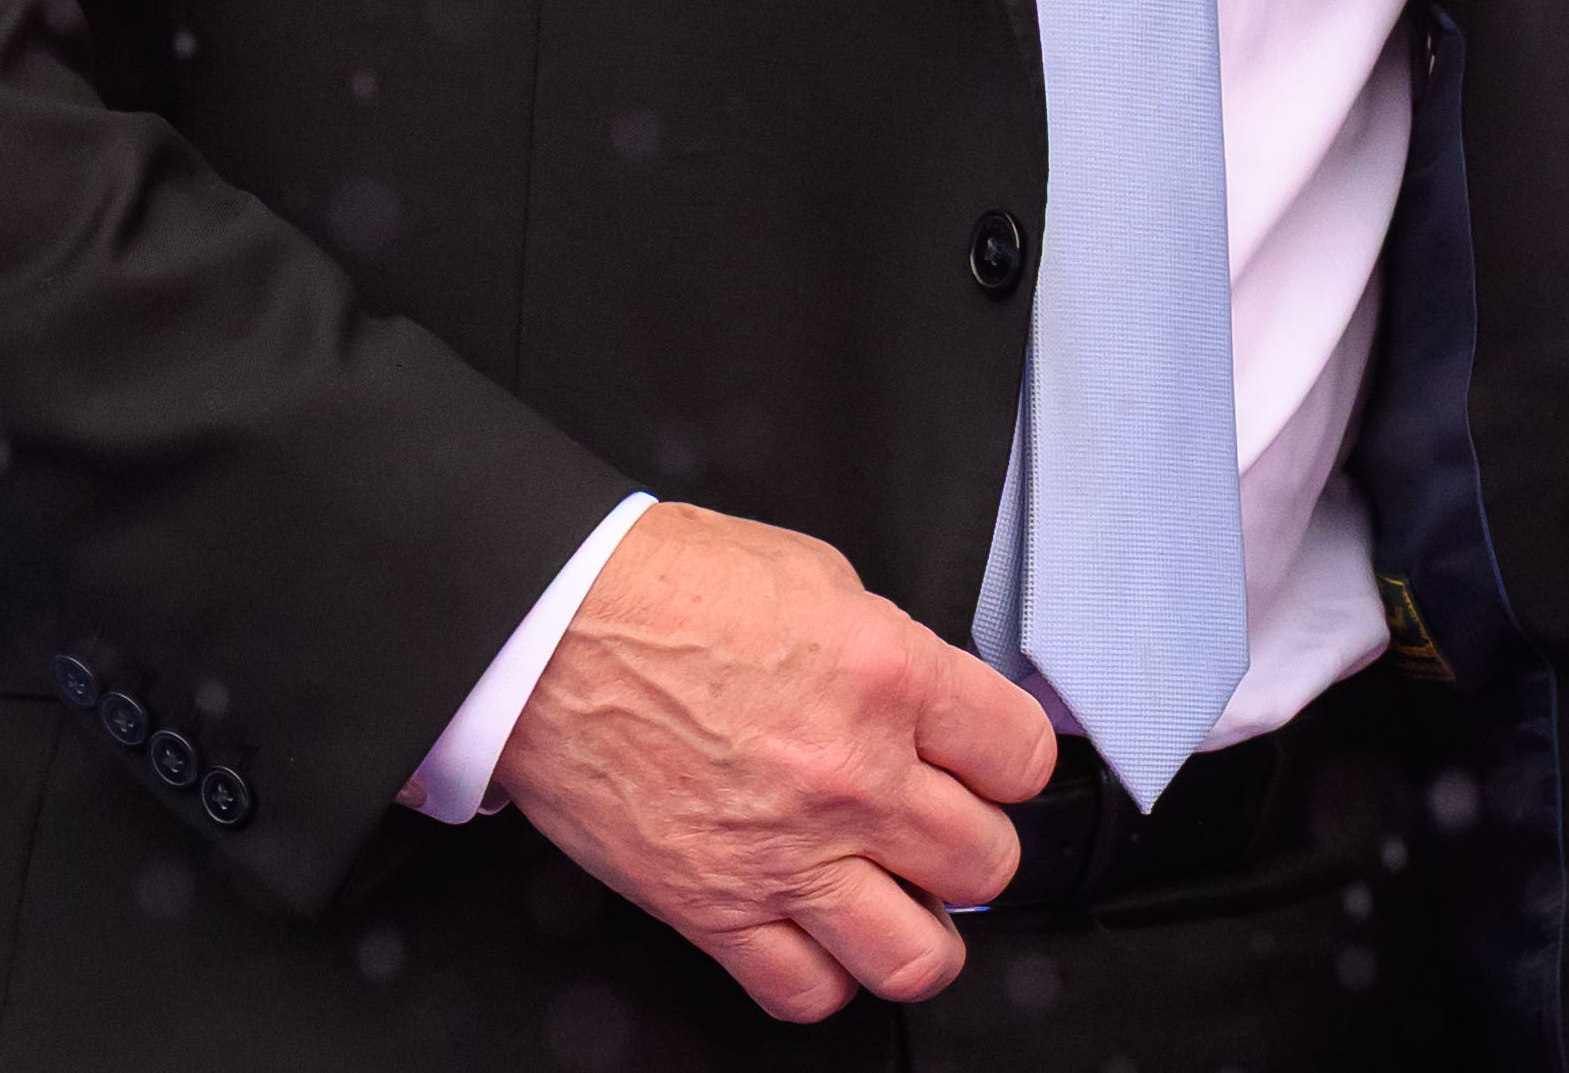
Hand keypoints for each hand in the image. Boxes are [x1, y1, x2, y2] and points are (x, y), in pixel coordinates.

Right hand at [486, 502, 1056, 1019]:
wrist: (546, 631)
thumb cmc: (662, 590)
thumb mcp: (816, 578)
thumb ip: (891, 651)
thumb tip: (929, 703)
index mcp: (886, 676)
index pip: (1021, 756)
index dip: (1010, 761)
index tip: (990, 764)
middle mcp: (848, 775)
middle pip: (985, 862)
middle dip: (972, 844)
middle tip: (941, 827)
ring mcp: (783, 854)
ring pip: (916, 956)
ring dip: (922, 932)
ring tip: (902, 900)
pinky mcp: (714, 909)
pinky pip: (807, 990)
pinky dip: (828, 975)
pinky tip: (822, 934)